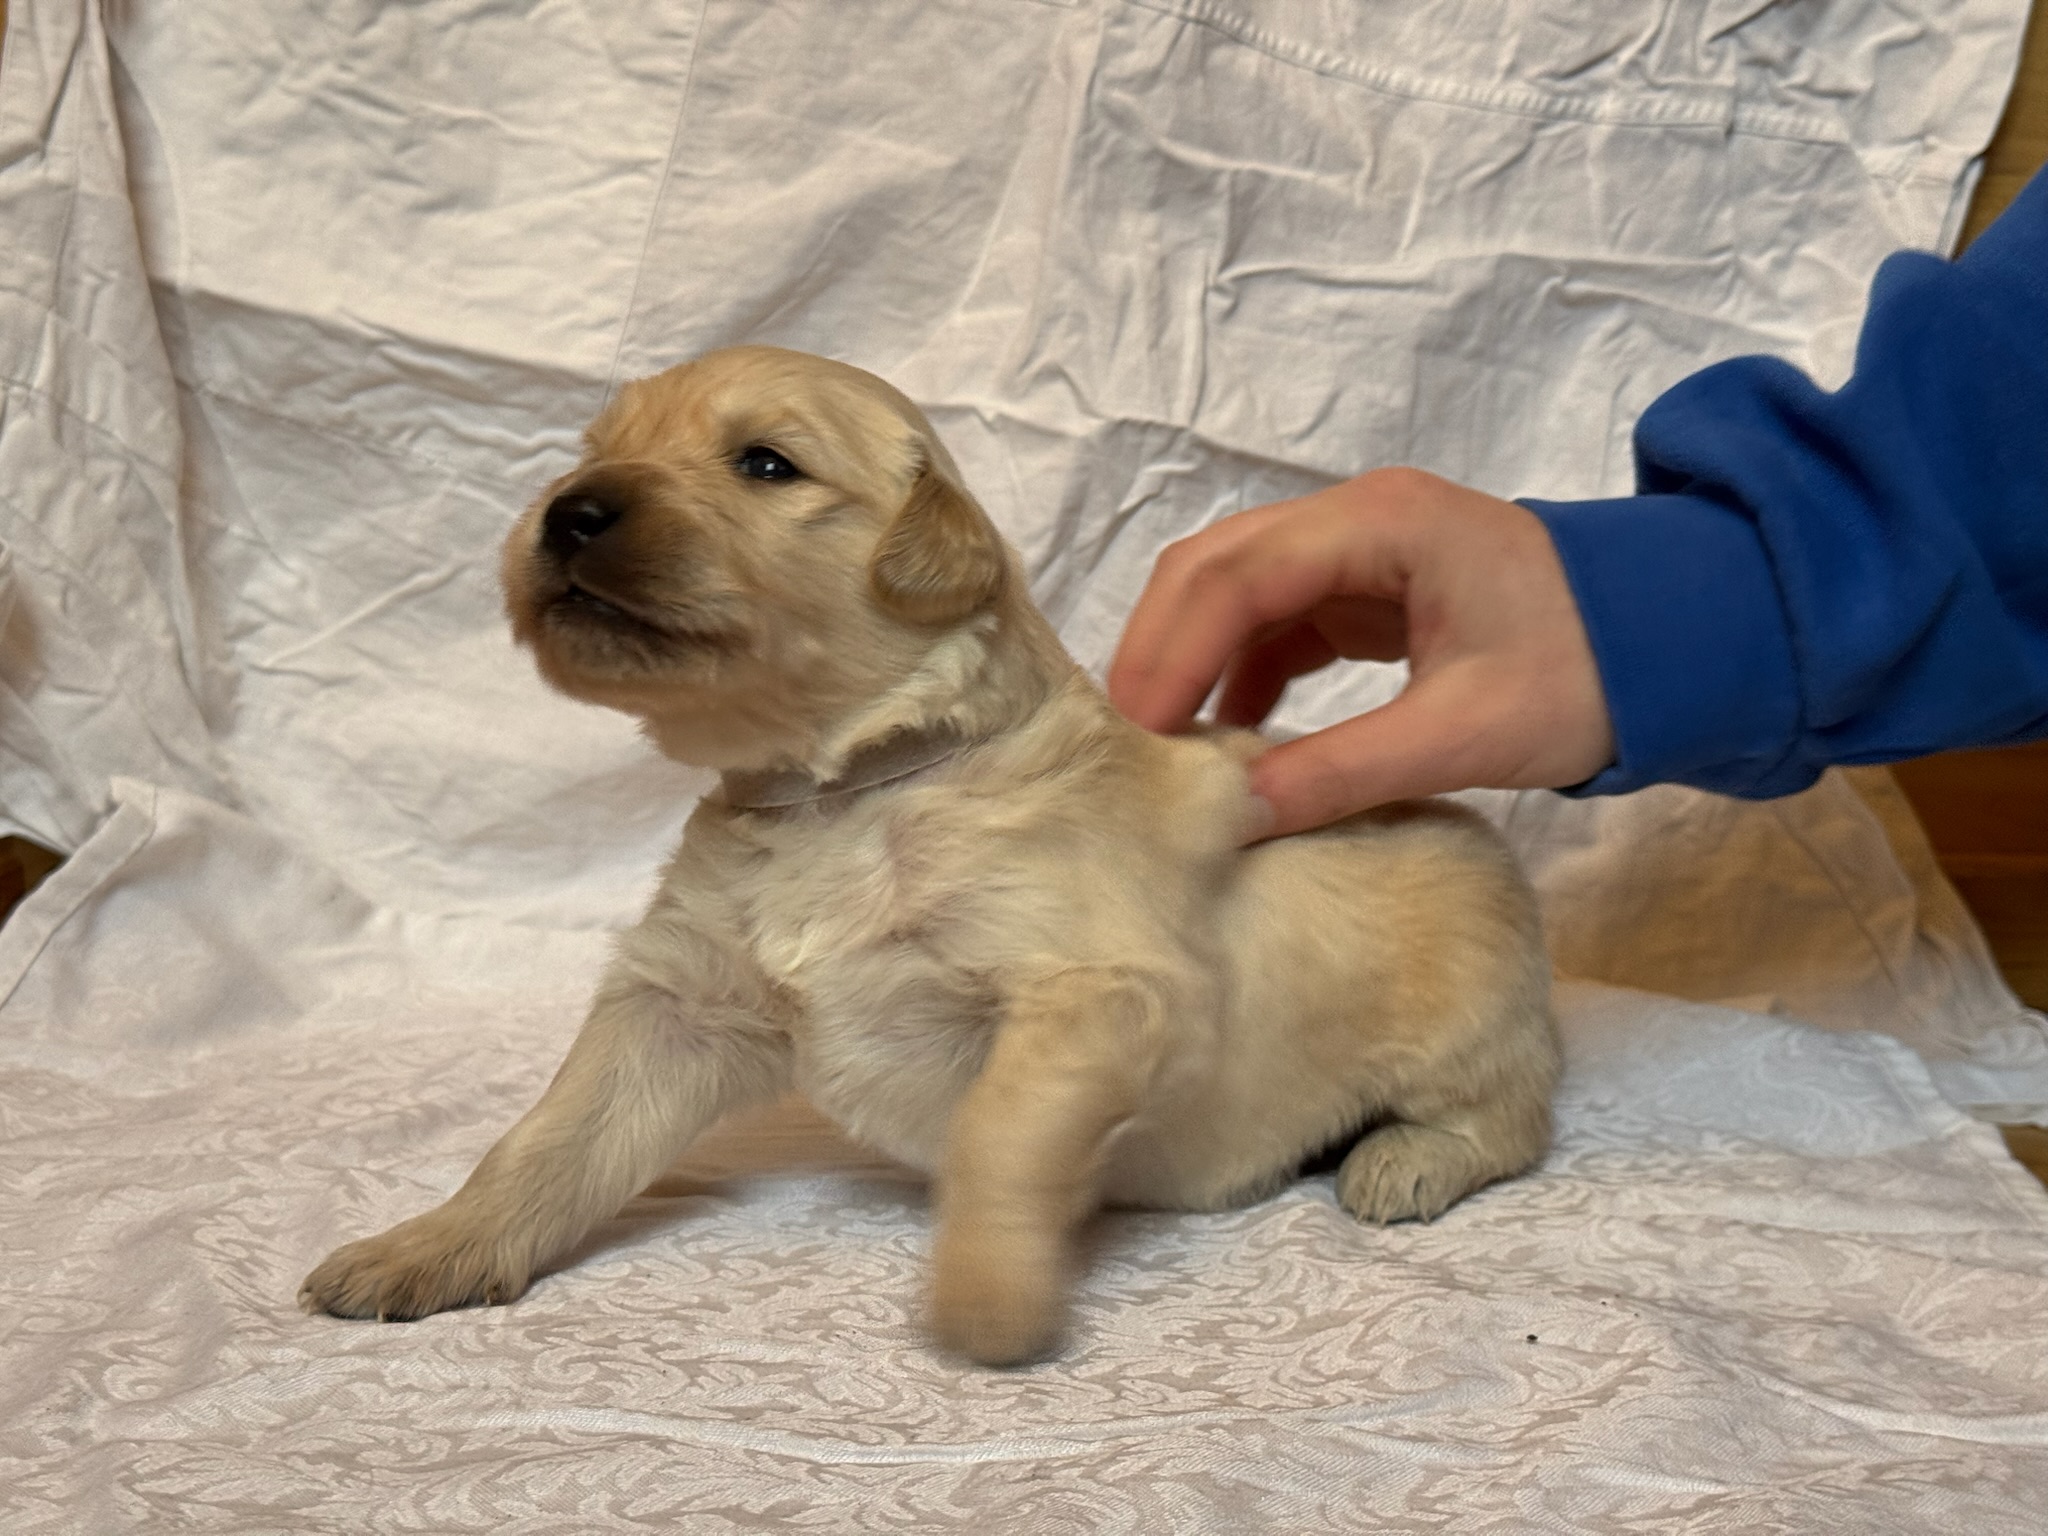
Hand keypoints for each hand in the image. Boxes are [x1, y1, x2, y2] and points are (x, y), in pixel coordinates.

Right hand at [1106, 468, 1614, 838]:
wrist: (1682, 637)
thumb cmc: (1590, 670)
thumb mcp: (1468, 733)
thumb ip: (1344, 771)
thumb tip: (1232, 817)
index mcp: (1381, 526)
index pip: (1237, 576)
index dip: (1171, 653)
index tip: (1133, 736)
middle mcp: (1355, 519)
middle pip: (1213, 568)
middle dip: (1159, 651)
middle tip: (1122, 744)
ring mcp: (1357, 550)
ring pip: (1232, 590)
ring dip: (1189, 661)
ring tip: (1158, 749)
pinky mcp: (1366, 589)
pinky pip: (1273, 622)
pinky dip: (1237, 674)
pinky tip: (1225, 741)